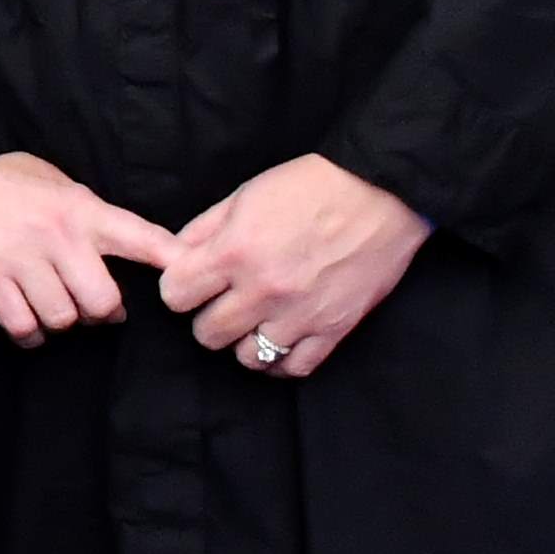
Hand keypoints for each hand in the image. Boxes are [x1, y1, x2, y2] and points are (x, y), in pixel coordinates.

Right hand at [0, 151, 182, 344]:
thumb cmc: (2, 173)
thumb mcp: (55, 183)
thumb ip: (86, 216)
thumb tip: (116, 252)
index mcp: (80, 209)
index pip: (140, 239)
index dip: (173, 262)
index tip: (192, 280)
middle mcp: (56, 236)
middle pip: (101, 301)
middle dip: (101, 313)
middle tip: (94, 308)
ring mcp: (20, 258)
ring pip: (61, 318)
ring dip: (61, 322)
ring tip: (55, 310)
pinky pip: (20, 324)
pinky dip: (29, 334)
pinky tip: (29, 325)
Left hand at [156, 154, 429, 381]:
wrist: (380, 191)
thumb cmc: (310, 185)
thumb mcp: (244, 195)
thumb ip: (203, 230)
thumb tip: (174, 257)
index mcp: (234, 251)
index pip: (175, 295)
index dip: (180, 288)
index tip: (192, 283)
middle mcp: (263, 290)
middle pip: (207, 334)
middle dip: (208, 317)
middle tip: (224, 301)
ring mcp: (300, 315)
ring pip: (247, 358)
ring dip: (244, 341)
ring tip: (254, 320)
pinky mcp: (334, 330)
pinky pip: (294, 368)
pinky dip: (282, 360)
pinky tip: (280, 340)